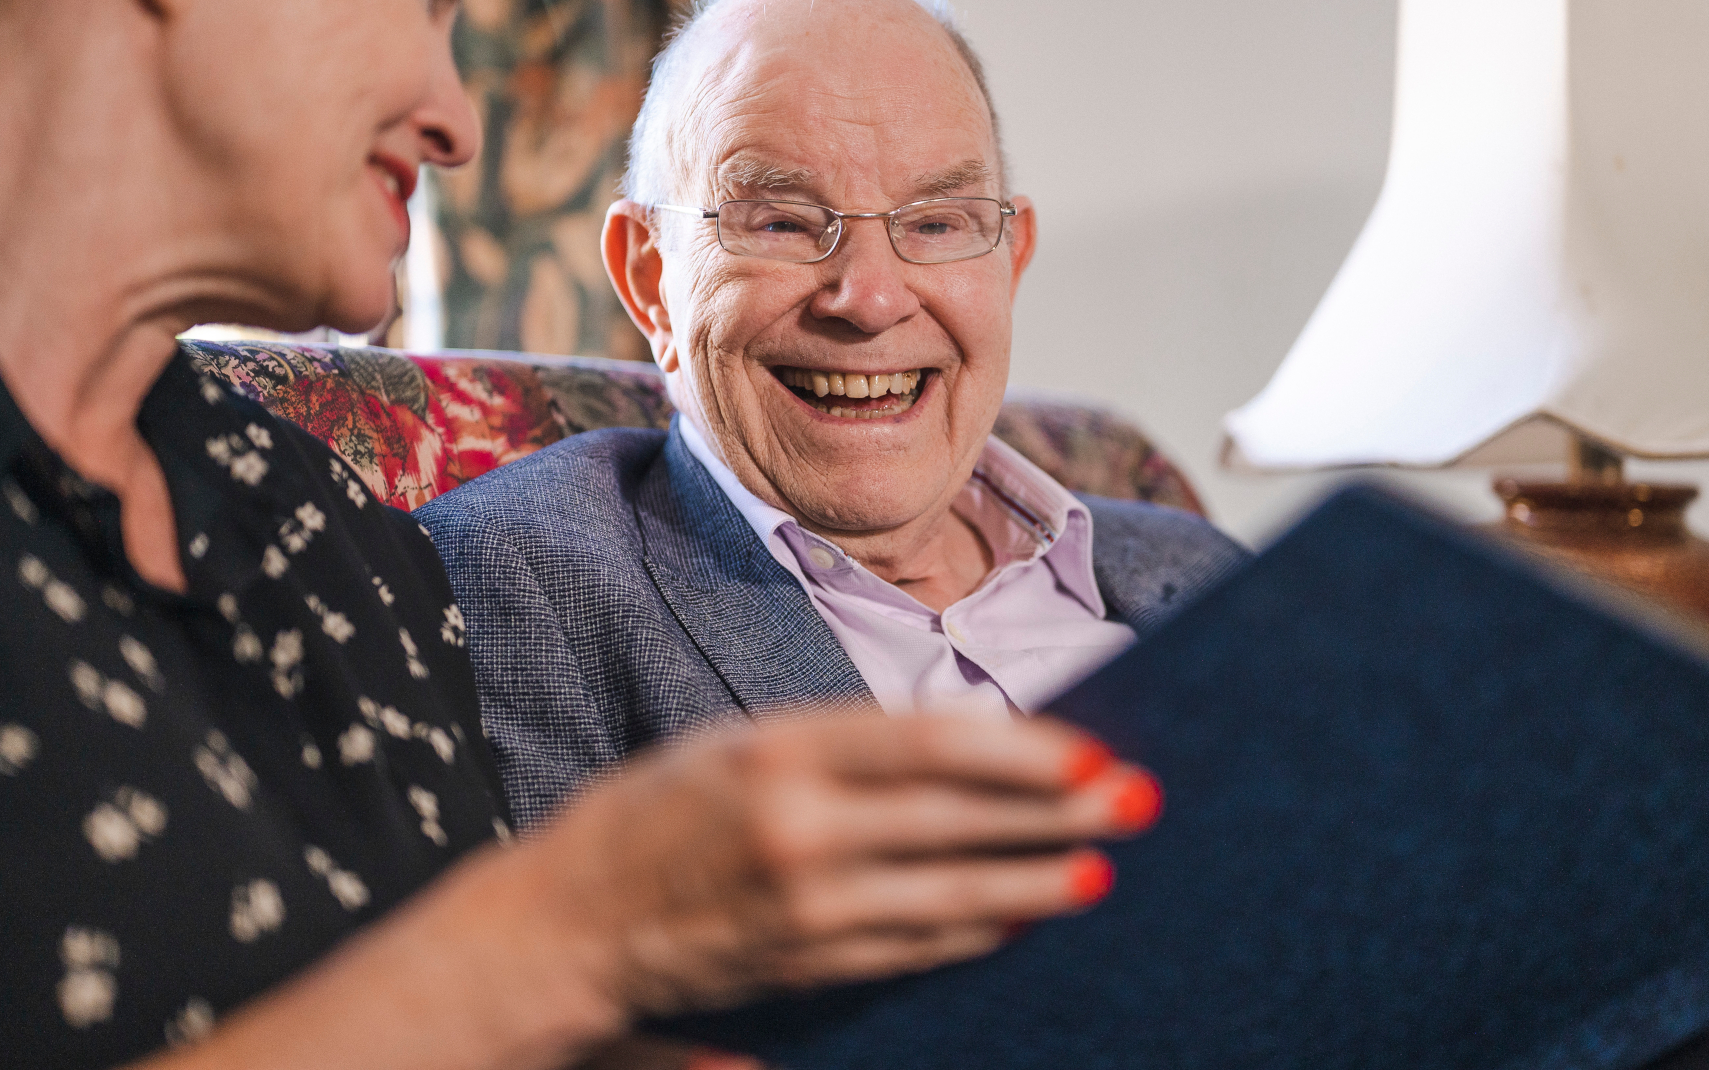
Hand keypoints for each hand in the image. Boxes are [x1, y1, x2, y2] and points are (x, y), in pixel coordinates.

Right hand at [530, 709, 1161, 1019]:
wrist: (572, 920)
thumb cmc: (662, 807)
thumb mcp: (745, 744)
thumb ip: (849, 745)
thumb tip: (972, 742)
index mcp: (781, 753)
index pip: (929, 746)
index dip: (1021, 752)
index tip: (1090, 749)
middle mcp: (800, 832)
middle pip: (958, 822)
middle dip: (1057, 816)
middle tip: (1136, 802)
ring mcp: (808, 910)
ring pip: (951, 894)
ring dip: (1037, 881)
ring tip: (1102, 869)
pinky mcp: (811, 966)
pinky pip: (917, 946)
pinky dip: (979, 926)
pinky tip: (1025, 911)